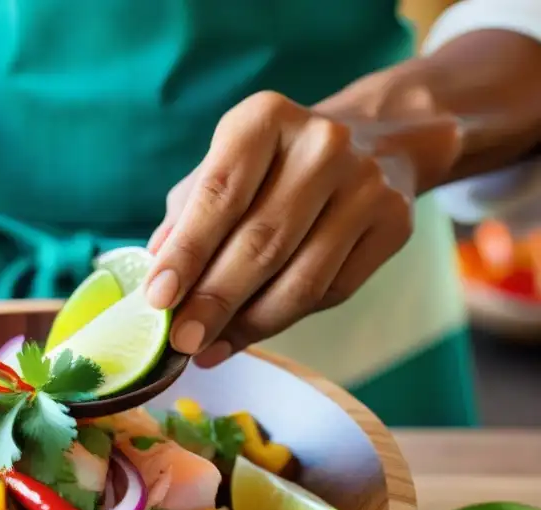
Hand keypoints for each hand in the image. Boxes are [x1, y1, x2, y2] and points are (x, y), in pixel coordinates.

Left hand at [146, 91, 416, 366]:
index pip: (219, 194)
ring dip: (248, 325)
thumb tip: (156, 280)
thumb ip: (185, 219)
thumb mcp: (220, 170)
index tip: (158, 299)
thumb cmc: (272, 166)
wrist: (373, 143)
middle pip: (261, 243)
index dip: (187, 252)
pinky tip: (247, 336)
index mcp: (265, 119)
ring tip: (208, 349)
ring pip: (300, 279)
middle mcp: (322, 145)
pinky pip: (332, 292)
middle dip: (214, 301)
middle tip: (181, 341)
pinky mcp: (394, 223)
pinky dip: (284, 322)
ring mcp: (365, 185)